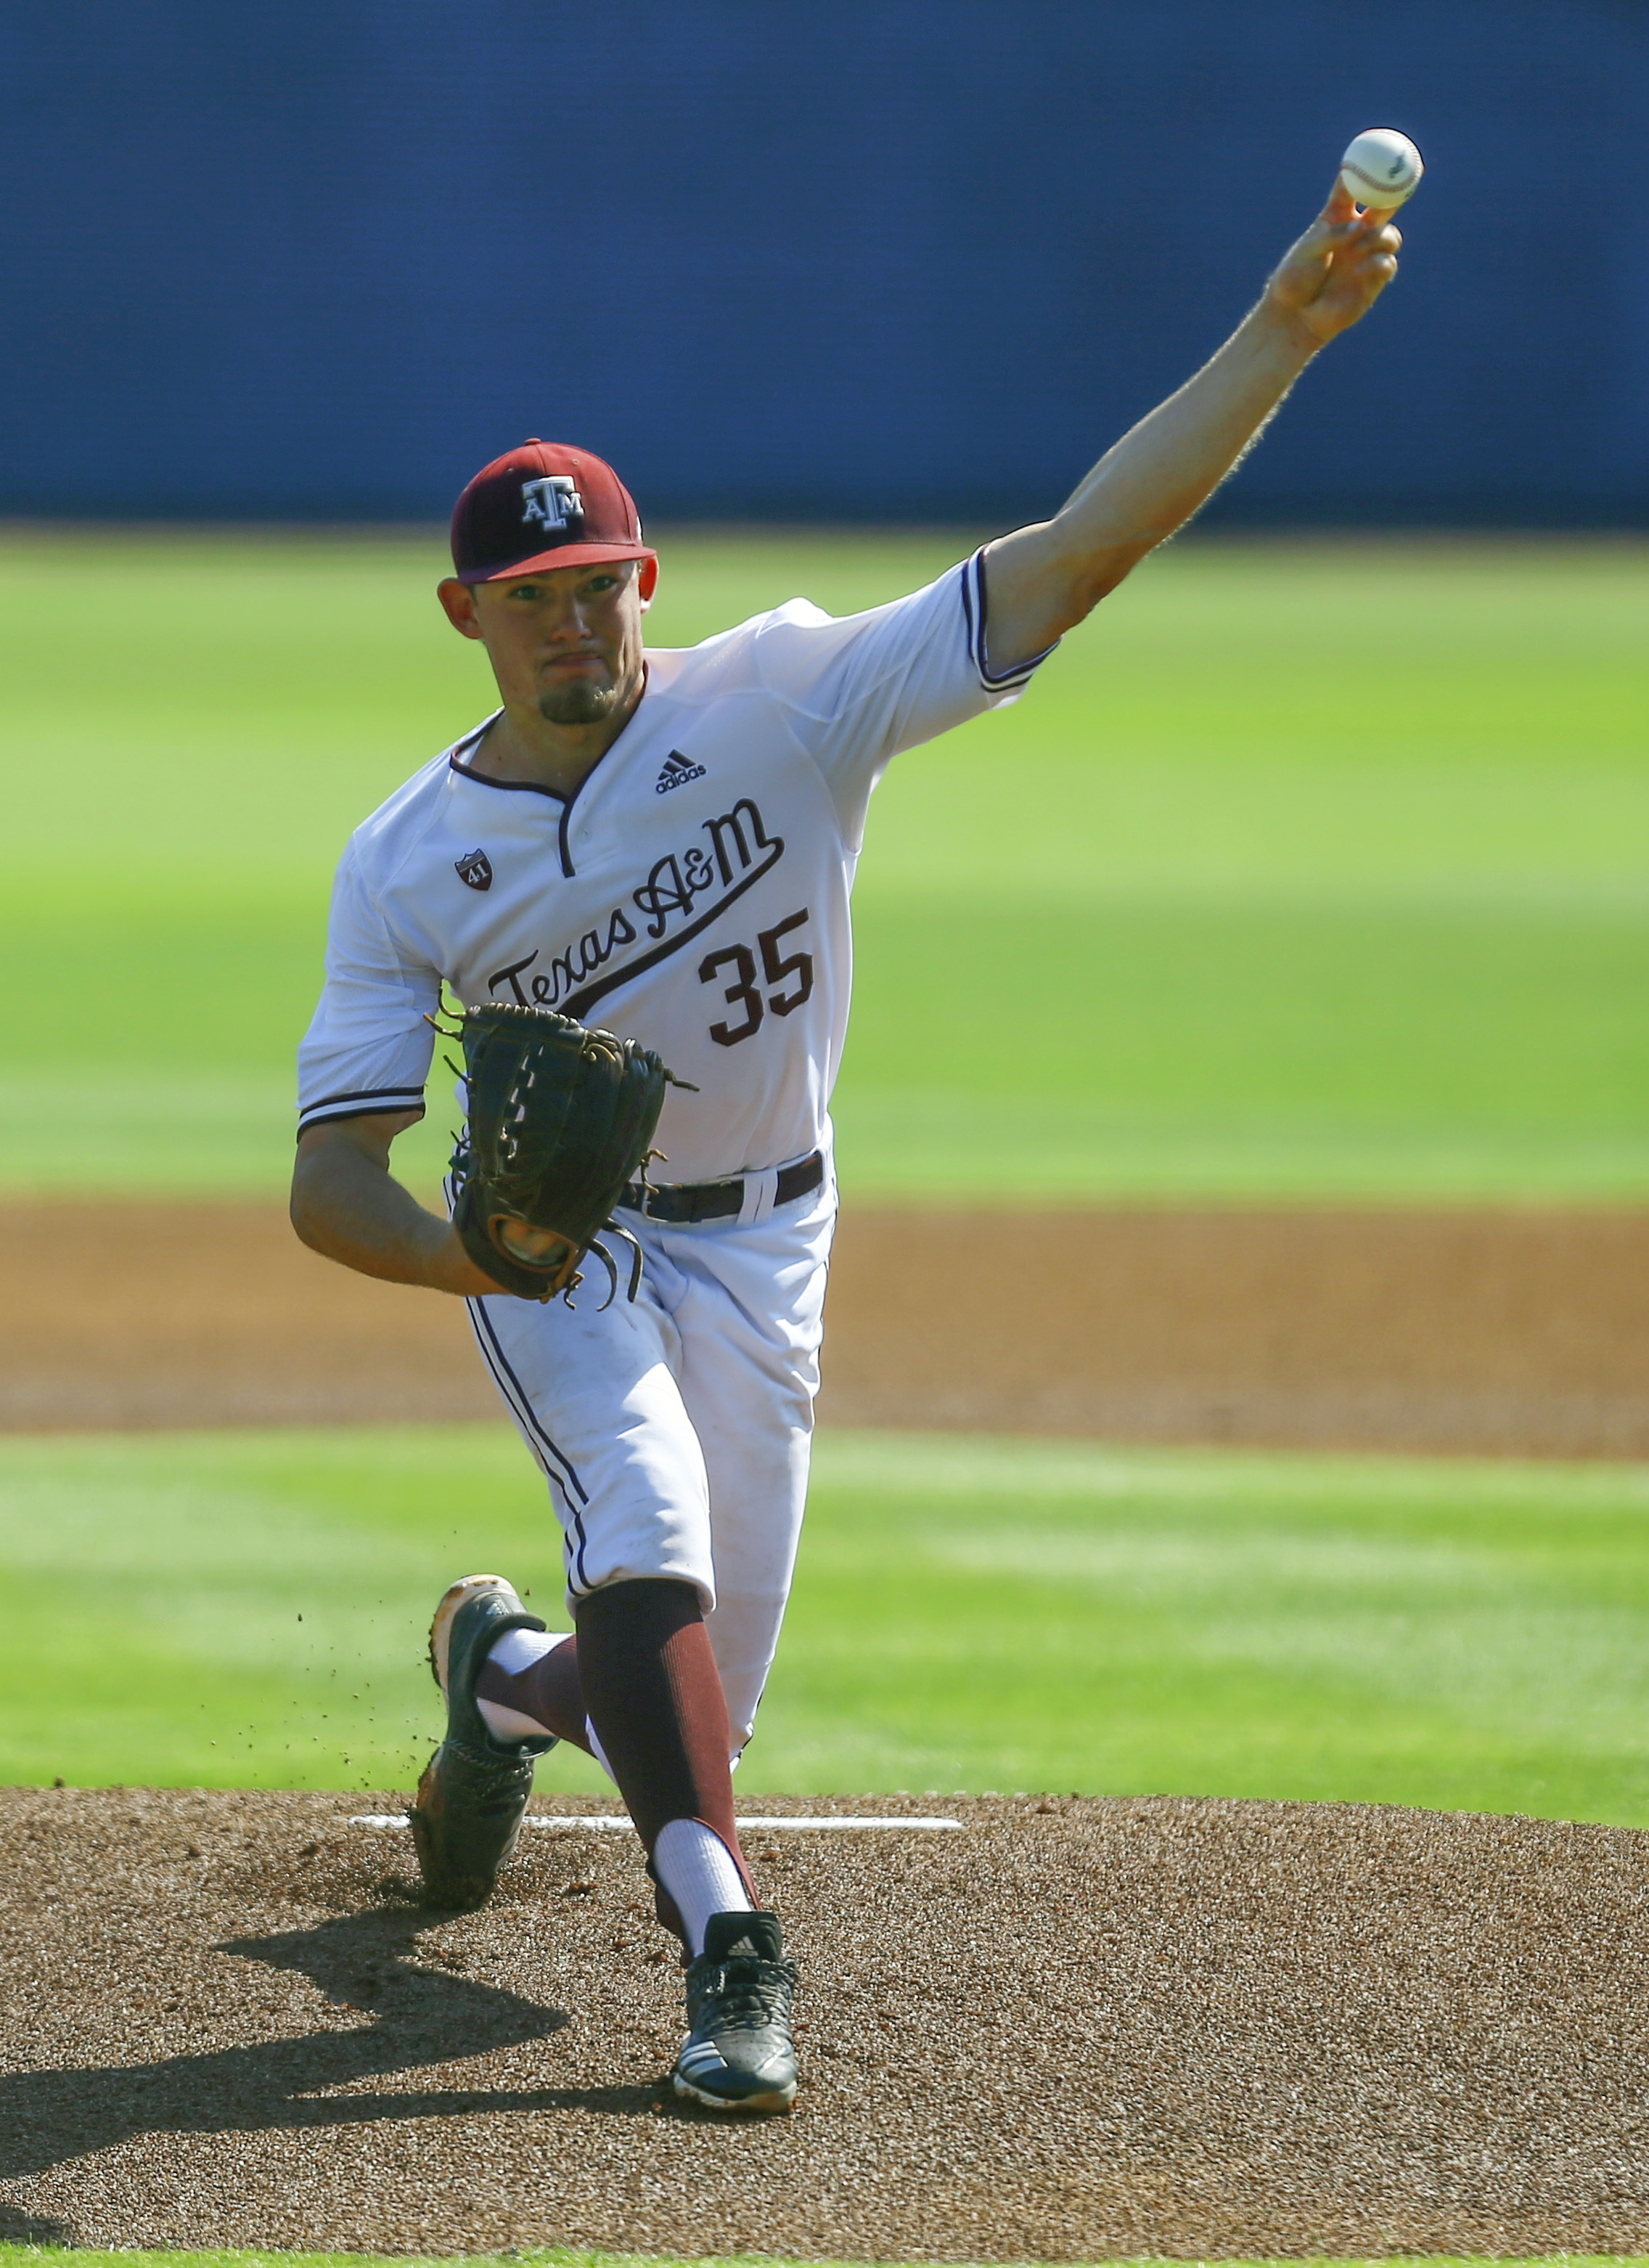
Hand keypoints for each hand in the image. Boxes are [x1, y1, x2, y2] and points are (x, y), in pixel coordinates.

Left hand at [1263, 176, 1402, 348]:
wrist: (1295, 318)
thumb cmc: (1294, 281)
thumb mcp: (1307, 252)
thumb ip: (1333, 235)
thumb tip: (1360, 225)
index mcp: (1334, 220)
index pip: (1351, 189)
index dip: (1363, 170)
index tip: (1373, 150)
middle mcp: (1354, 234)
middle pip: (1382, 205)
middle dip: (1397, 189)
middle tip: (1409, 173)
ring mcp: (1365, 256)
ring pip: (1390, 234)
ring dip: (1379, 236)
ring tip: (1359, 248)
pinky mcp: (1373, 280)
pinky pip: (1387, 263)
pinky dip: (1377, 263)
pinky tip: (1358, 271)